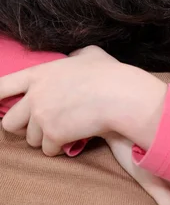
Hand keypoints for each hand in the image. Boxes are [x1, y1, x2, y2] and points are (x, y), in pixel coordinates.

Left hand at [0, 46, 166, 155]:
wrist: (122, 96)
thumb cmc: (110, 74)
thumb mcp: (90, 55)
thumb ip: (75, 56)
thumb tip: (75, 57)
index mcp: (38, 75)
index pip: (0, 87)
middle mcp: (34, 97)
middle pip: (10, 121)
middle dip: (24, 126)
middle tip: (41, 126)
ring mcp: (42, 117)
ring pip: (31, 139)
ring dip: (45, 138)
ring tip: (64, 133)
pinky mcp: (54, 135)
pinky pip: (48, 149)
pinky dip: (59, 148)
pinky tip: (72, 140)